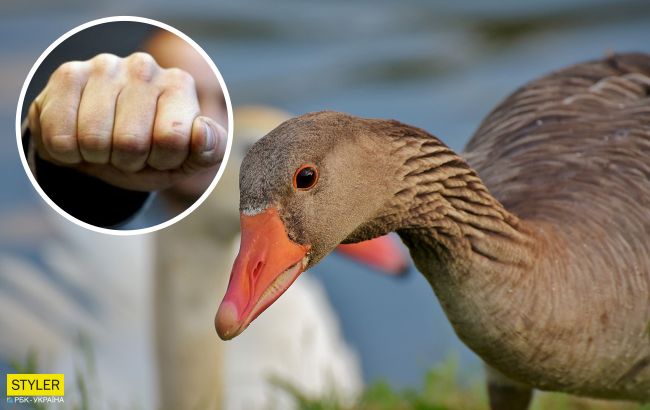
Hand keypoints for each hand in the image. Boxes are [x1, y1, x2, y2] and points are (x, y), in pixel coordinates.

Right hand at [28, 52, 225, 191]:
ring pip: (94, 139)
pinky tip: (78, 136)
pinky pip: (61, 135)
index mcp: (180, 85)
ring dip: (97, 157)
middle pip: (130, 142)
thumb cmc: (149, 151)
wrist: (100, 142)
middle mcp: (145, 68)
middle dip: (127, 161)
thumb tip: (202, 131)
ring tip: (104, 145)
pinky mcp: (68, 74)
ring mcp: (105, 66)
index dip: (162, 160)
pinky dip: (67, 152)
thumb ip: (209, 151)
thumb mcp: (185, 160)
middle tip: (128, 152)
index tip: (160, 154)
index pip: (172, 139)